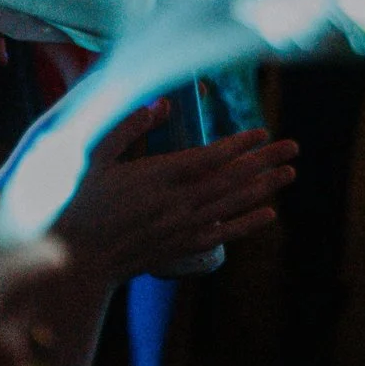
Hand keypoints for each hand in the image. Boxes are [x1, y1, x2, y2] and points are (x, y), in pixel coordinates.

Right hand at [53, 114, 299, 282]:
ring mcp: (179, 228)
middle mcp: (174, 203)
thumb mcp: (92, 159)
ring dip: (264, 188)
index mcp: (154, 177)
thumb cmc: (74, 204)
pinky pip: (221, 235)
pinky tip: (269, 214)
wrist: (70, 261)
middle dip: (264, 161)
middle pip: (230, 179)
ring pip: (231, 204)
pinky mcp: (177, 248)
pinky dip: (246, 224)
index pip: (208, 157)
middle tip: (294, 147)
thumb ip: (127, 129)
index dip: (239, 145)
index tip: (263, 132)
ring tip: (290, 173)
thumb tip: (161, 105)